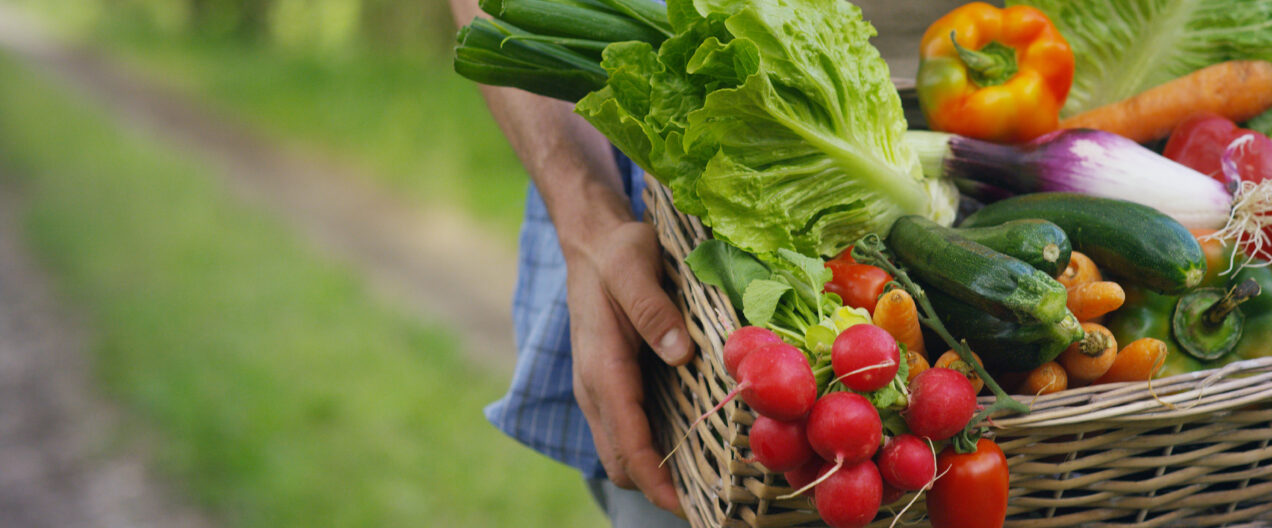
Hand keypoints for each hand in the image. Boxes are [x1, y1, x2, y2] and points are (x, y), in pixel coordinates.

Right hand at [564, 220, 693, 513]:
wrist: (591, 240)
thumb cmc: (617, 251)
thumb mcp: (634, 266)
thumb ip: (652, 309)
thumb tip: (679, 354)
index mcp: (602, 368)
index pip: (627, 443)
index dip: (656, 482)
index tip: (688, 508)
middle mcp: (595, 388)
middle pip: (621, 462)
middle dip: (659, 489)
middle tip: (712, 502)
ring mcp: (600, 389)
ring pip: (622, 452)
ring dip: (656, 474)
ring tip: (708, 485)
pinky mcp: (610, 384)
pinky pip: (628, 431)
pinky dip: (652, 451)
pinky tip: (692, 447)